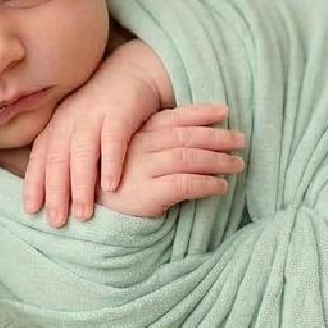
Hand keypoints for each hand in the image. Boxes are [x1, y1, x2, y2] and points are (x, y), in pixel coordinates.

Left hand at [22, 39, 171, 226]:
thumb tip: (51, 190)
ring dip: (81, 184)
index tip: (31, 210)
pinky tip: (112, 186)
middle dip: (55, 192)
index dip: (34, 183)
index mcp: (57, 125)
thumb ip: (64, 151)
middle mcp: (71, 120)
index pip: (40, 157)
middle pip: (58, 159)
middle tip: (56, 221)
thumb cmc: (102, 107)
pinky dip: (111, 163)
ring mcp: (94, 114)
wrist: (134, 71)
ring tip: (83, 213)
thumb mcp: (77, 126)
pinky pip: (114, 140)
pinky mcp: (120, 111)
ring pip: (82, 152)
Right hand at [95, 104, 245, 217]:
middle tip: (241, 140)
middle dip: (217, 137)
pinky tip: (221, 187)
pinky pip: (184, 184)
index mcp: (136, 135)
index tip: (225, 112)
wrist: (87, 215)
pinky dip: (207, 183)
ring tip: (237, 164)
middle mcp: (139, 148)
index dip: (201, 113)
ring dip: (217, 160)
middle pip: (185, 137)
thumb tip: (192, 139)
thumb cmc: (112, 186)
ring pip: (188, 158)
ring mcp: (141, 170)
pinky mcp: (145, 194)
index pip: (174, 118)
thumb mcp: (129, 159)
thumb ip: (154, 146)